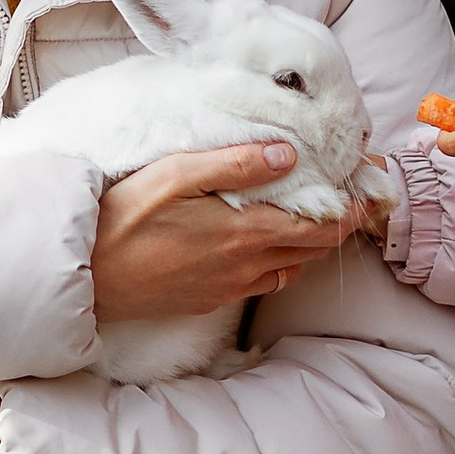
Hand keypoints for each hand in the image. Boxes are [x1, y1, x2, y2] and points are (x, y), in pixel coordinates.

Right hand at [89, 143, 338, 323]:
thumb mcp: (176, 174)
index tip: (369, 194)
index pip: (320, 225)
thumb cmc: (123, 218)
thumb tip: (287, 154)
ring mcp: (228, 287)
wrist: (85, 275)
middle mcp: (245, 266)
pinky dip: (280, 263)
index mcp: (245, 233)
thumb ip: (234, 164)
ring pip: (290, 268)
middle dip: (338, 226)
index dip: (350, 211)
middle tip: (355, 203)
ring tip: (318, 220)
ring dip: (309, 246)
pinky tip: (270, 246)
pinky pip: (262, 283)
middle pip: (312, 249)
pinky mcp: (209, 299)